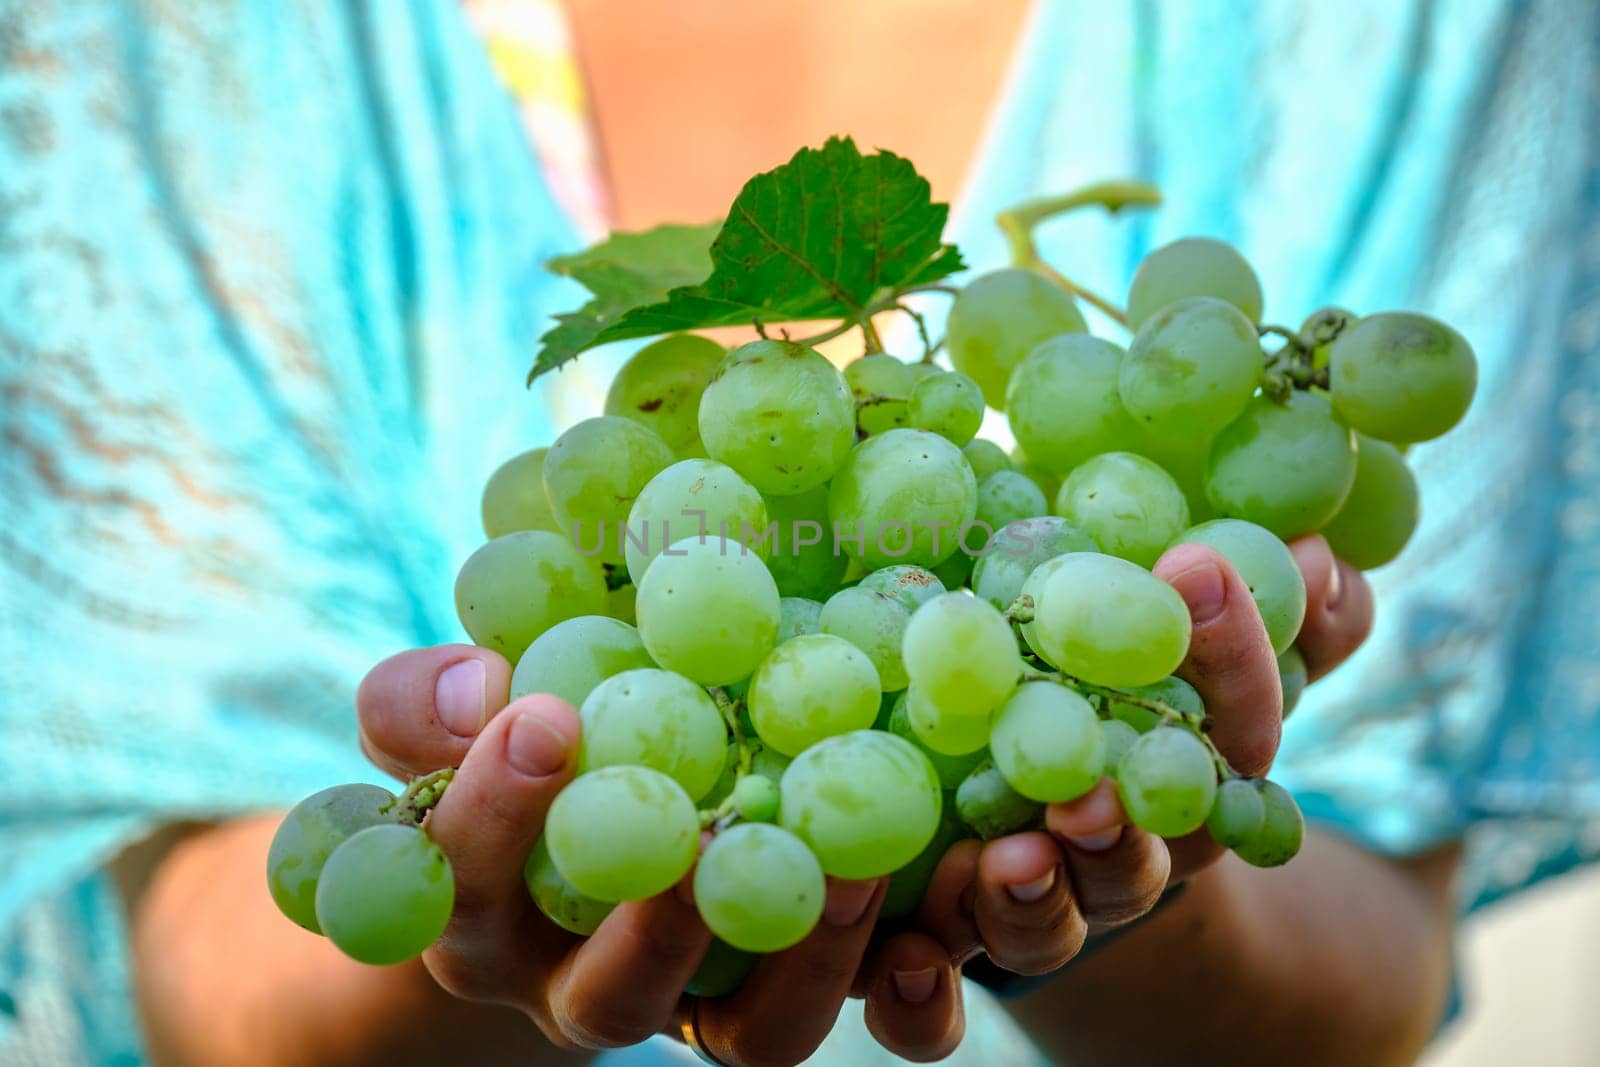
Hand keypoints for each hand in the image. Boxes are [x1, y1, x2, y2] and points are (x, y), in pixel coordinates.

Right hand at [357, 646, 905, 1065]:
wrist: (601, 802)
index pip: (459, 886)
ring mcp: (704, 1002)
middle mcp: (585, 983)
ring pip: (753, 1035)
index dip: (493, 814)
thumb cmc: (520, 740)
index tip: (545, 717)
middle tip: (707, 832)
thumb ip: (427, 701)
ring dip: (807, 962)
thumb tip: (479, 692)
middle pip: (612, 999)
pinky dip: (909, 1000)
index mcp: (483, 914)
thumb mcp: (455, 716)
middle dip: (657, 926)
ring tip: (850, 870)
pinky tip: (931, 941)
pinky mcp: (804, 989)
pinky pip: (869, 1023)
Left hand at [855, 534, 1374, 1058]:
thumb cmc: (1126, 703)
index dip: (1229, 661)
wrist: (1043, 822)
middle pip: (1133, 866)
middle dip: (1118, 833)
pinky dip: (926, 998)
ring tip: (1004, 860)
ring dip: (1032, 901)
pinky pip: (938, 1003)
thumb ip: (1272, 616)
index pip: (1232, 731)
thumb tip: (1321, 553)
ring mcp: (1034, 914)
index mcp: (1188, 788)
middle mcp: (1118, 864)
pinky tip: (913, 962)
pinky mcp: (946, 948)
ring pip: (1044, 934)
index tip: (1196, 568)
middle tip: (1090, 798)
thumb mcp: (1189, 652)